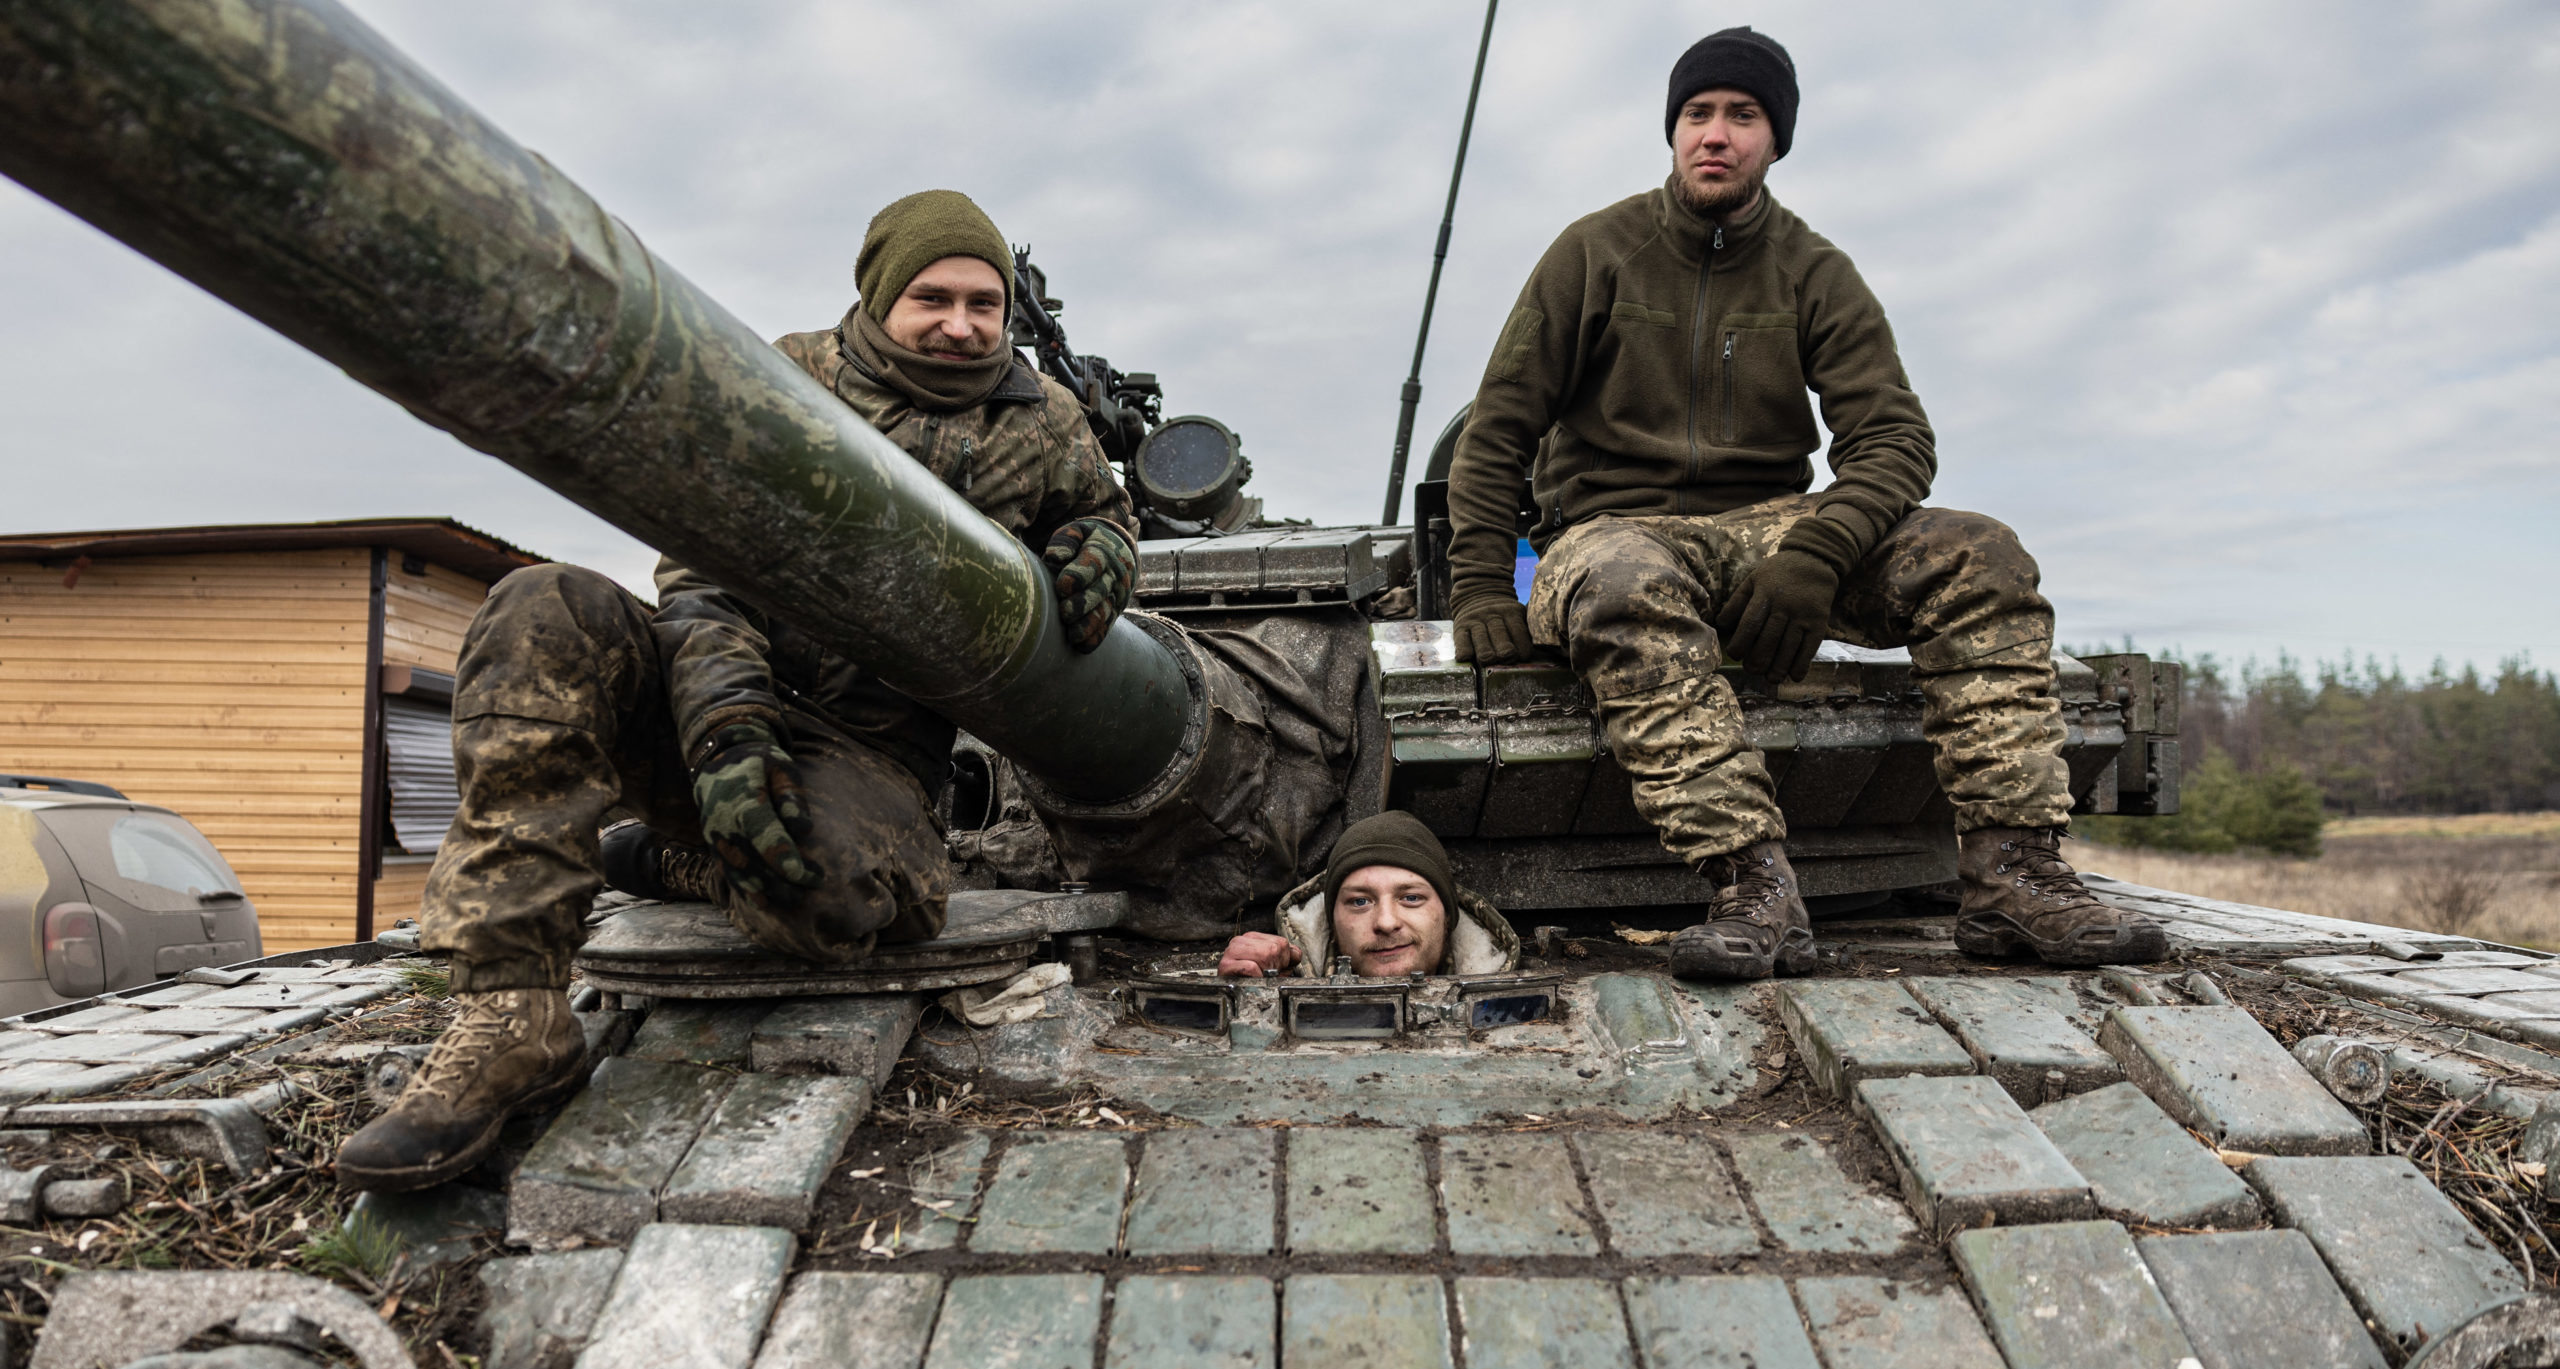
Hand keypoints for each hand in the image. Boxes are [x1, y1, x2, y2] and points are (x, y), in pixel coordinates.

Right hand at [690, 721, 821, 904]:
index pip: (766, 837)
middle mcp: (724, 823)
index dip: (786, 859)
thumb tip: (803, 829)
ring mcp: (716, 838)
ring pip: (739, 873)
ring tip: (796, 898)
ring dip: (767, 890)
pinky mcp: (713, 847)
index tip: (808, 875)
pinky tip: (766, 902)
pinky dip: (745, 890)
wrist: (718, 762)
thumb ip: (791, 795)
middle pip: (753, 861)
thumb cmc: (760, 763)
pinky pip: (727, 874)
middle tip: (814, 883)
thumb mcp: (781, 767)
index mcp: (743, 801)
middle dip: (783, 880)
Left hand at [1042, 517, 1136, 652]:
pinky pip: (1107, 626)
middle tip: (1064, 612)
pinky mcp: (1115, 610)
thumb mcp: (1077, 531)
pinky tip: (1081, 645)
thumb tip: (1055, 557)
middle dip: (1081, 604)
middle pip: (1099, 592)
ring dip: (1088, 625)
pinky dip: (1096, 637)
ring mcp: (1115, 595)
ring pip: (1104, 612)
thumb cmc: (1088, 541)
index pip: (1092, 564)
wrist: (1120, 549)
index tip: (1062, 586)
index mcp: (1101, 552)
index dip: (1077, 576)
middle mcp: (1112, 575)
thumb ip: (1065, 540)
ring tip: (1072, 634)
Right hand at [1217, 931, 1300, 977]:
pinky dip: (1256, 977)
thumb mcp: (1272, 966)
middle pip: (1275, 949)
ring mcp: (1232, 951)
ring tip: (1260, 977)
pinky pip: (1251, 967)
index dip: (1284, 961)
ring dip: (1266, 972)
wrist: (1229, 997)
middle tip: (1267, 976)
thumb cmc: (1251, 981)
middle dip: (1276, 967)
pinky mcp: (1226, 964)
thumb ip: (1286, 957)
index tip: (1275, 970)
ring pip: (1264, 955)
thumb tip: (1295, 955)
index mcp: (1253, 938)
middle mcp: (1241, 941)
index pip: (1283, 944)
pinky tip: (1252, 980)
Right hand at [1452, 593, 1531, 664]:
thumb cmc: (1503, 613)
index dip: (1523, 652)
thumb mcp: (1517, 612)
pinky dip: (1467, 655)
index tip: (1522, 656)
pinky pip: (1463, 646)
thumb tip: (1546, 646)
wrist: (1476, 592)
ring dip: (1489, 658)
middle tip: (1507, 659)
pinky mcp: (1459, 628)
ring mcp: (1475, 621)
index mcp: (1511, 611)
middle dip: (1507, 656)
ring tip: (1492, 661)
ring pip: (1483, 648)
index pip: (1520, 635)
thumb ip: (1528, 627)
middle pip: (1503, 644)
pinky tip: (1472, 658)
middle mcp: (1492, 615)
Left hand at [1713, 547, 1839, 681]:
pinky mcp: (1819, 622)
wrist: (1815, 560)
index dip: (1741, 643)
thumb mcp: (1754, 579)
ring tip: (1769, 679)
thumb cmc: (1779, 572)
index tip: (1735, 655)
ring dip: (1779, 667)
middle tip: (1752, 670)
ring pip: (1789, 646)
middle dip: (1758, 659)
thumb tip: (1721, 624)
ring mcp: (1803, 616)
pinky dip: (1802, 664)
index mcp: (1765, 595)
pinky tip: (1794, 676)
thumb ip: (1737, 601)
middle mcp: (1784, 606)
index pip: (1751, 623)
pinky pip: (1810, 647)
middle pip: (1769, 639)